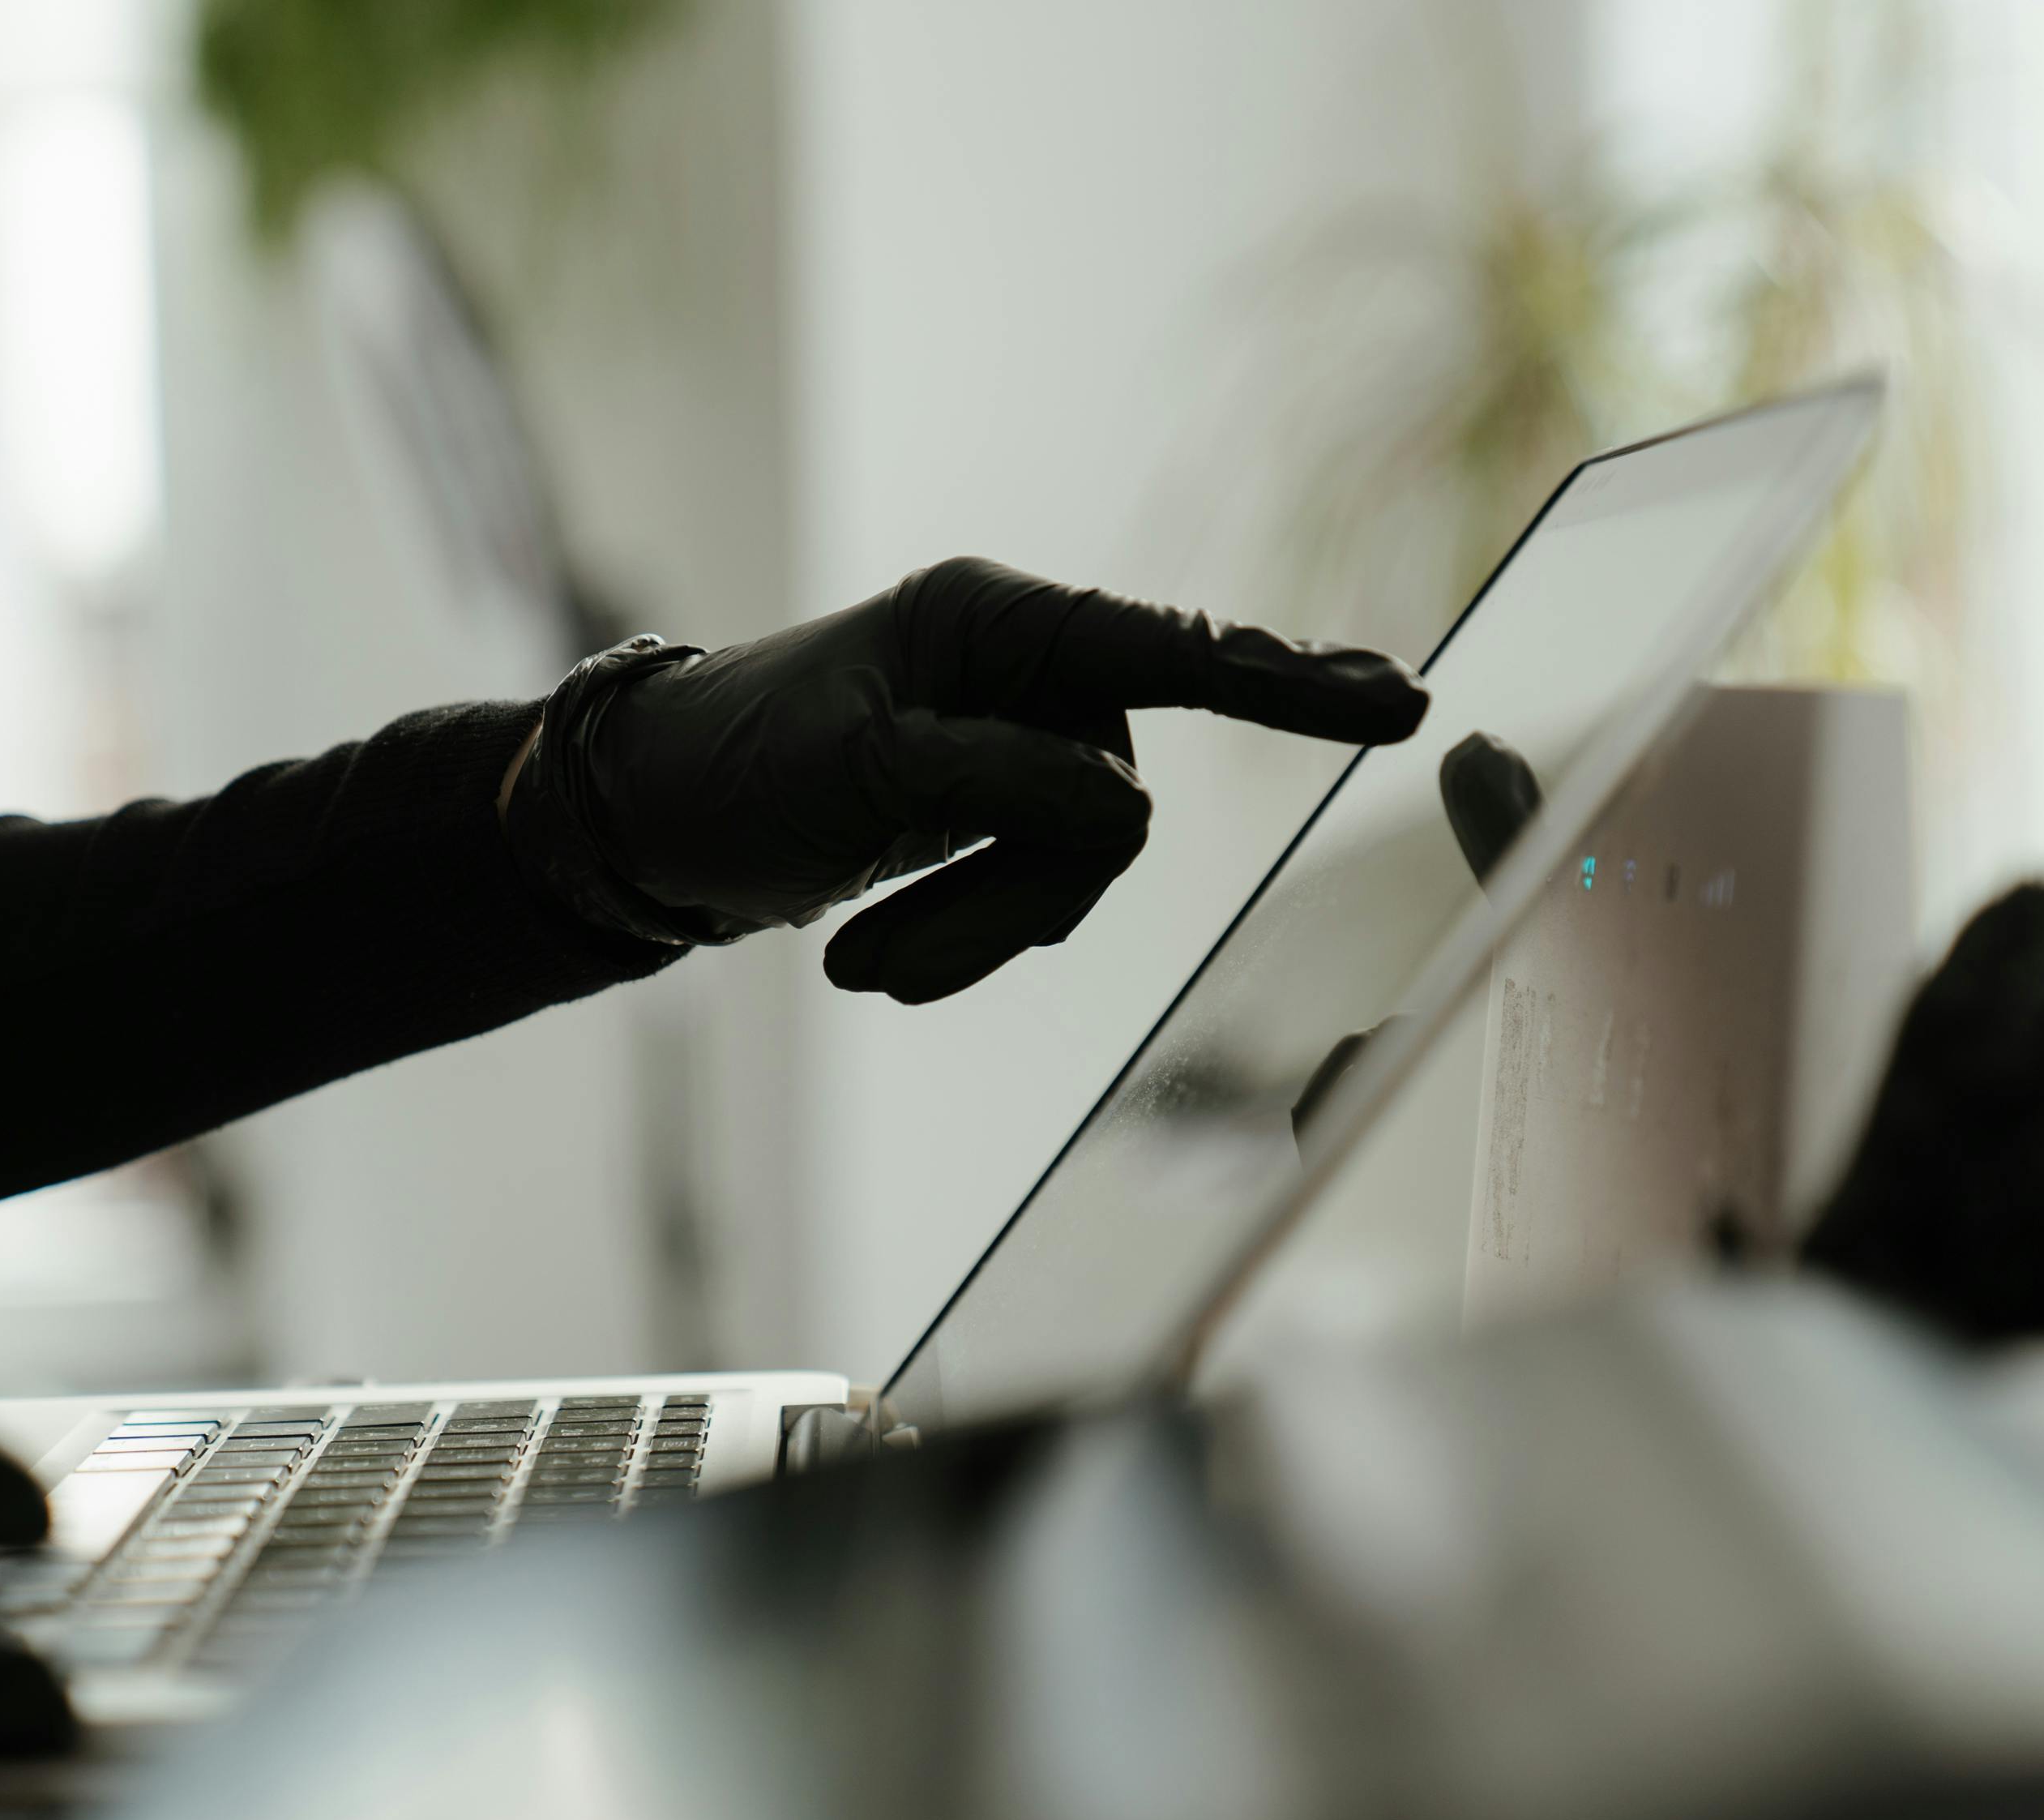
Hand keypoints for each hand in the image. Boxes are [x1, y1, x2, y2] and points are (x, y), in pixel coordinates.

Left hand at [505, 556, 1428, 1001]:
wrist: (642, 826)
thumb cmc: (733, 766)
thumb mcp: (860, 772)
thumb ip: (1002, 785)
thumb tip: (1131, 815)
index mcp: (997, 619)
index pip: (1173, 651)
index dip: (1290, 683)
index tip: (1401, 700)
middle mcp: (1024, 673)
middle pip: (1108, 812)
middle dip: (1002, 905)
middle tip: (878, 973)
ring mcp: (1011, 749)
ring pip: (1072, 873)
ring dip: (970, 939)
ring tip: (857, 975)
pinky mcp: (988, 815)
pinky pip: (1030, 899)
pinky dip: (957, 945)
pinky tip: (867, 964)